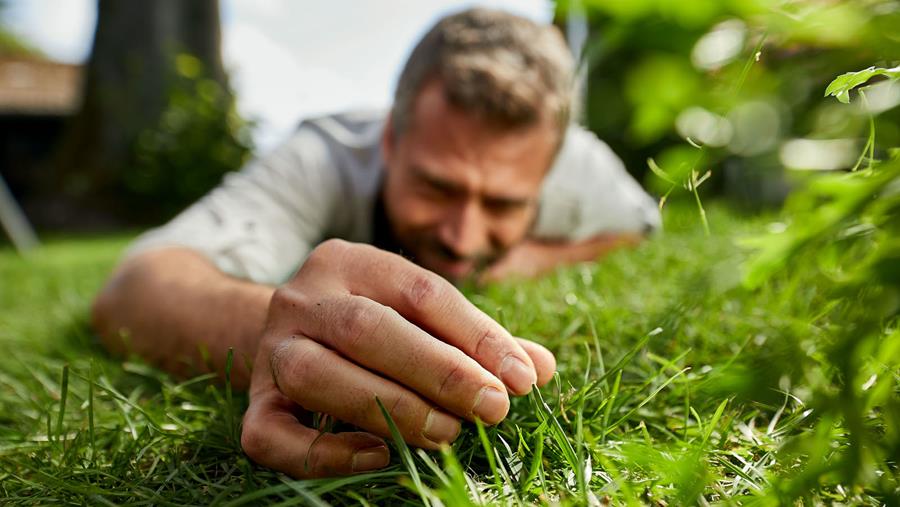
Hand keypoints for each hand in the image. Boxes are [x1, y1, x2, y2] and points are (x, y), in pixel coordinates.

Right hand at [240, 240, 555, 477]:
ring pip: (318, 375)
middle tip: (493, 409)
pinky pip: (270, 433)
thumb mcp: (419, 314)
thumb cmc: (373, 323)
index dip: (477, 335)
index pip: (420, 291)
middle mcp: (302, 296)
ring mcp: (270, 347)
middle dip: (439, 372)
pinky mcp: (252, 400)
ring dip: (391, 408)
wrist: (285, 331)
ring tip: (447, 434)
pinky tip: (378, 456)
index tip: (523, 378)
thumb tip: (542, 368)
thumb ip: (477, 338)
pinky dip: (324, 454)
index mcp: (349, 261)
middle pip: (368, 328)